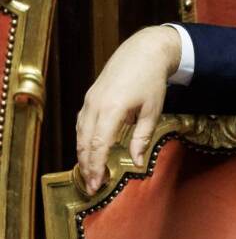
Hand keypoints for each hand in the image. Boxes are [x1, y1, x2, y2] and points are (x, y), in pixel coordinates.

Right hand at [76, 25, 180, 193]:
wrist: (143, 52)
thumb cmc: (151, 81)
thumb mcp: (152, 112)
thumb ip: (142, 138)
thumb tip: (137, 163)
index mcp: (111, 109)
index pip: (98, 145)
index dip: (95, 167)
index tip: (97, 184)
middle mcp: (95, 105)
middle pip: (85, 142)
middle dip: (87, 166)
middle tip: (92, 186)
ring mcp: (89, 100)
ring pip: (80, 133)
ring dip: (83, 154)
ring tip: (90, 172)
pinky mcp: (90, 97)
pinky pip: (82, 122)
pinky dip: (84, 139)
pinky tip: (88, 150)